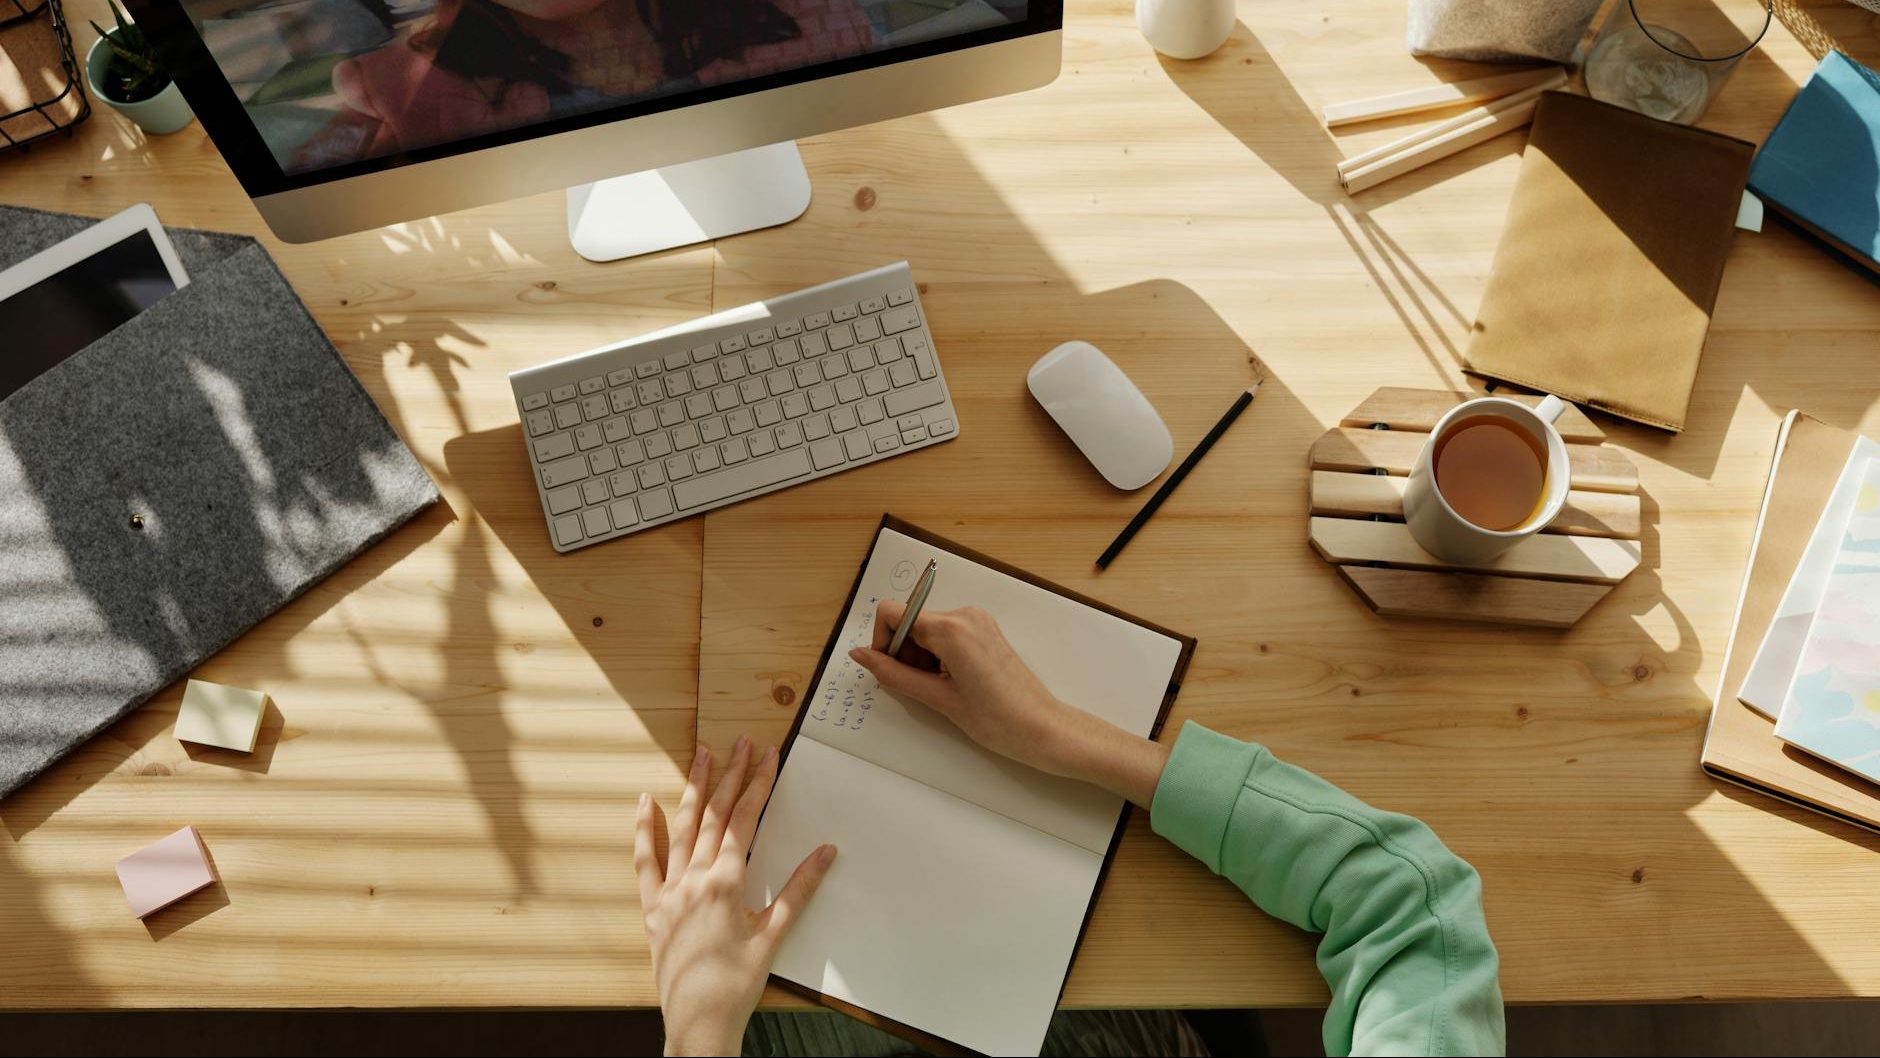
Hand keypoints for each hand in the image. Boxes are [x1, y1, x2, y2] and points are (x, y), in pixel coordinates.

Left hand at [637, 737, 835, 1056]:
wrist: (699, 1022)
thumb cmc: (738, 983)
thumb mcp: (774, 935)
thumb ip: (799, 889)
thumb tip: (826, 852)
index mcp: (725, 882)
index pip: (745, 820)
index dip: (758, 784)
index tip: (768, 755)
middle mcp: (693, 879)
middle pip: (714, 815)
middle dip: (730, 775)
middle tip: (741, 742)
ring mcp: (668, 892)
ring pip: (681, 828)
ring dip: (694, 789)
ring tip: (702, 754)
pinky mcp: (652, 909)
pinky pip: (645, 862)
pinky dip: (645, 830)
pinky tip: (646, 802)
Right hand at [849, 602, 1169, 806]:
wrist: (1042, 729)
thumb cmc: (997, 720)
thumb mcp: (937, 699)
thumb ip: (893, 674)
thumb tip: (860, 655)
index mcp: (951, 628)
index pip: (892, 612)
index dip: (883, 642)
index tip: (891, 671)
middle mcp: (965, 615)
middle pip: (909, 621)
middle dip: (904, 653)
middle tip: (922, 688)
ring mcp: (977, 620)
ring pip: (926, 629)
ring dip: (921, 657)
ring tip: (942, 689)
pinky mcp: (984, 630)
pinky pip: (946, 634)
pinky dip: (938, 656)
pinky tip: (952, 682)